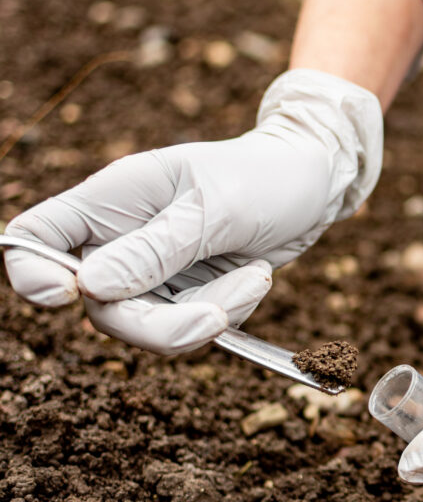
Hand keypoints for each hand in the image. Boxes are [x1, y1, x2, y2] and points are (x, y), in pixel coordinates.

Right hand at [3, 69, 381, 353]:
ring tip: (256, 276)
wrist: (313, 184)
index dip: (32, 272)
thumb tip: (91, 288)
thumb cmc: (262, 176)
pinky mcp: (190, 292)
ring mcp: (157, 270)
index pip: (37, 237)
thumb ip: (156, 250)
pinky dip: (230, 310)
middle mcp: (124, 238)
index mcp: (112, 200)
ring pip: (153, 325)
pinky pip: (194, 325)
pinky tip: (257, 276)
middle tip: (213, 318)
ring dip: (210, 313)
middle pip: (103, 306)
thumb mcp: (214, 209)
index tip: (65, 296)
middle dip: (160, 324)